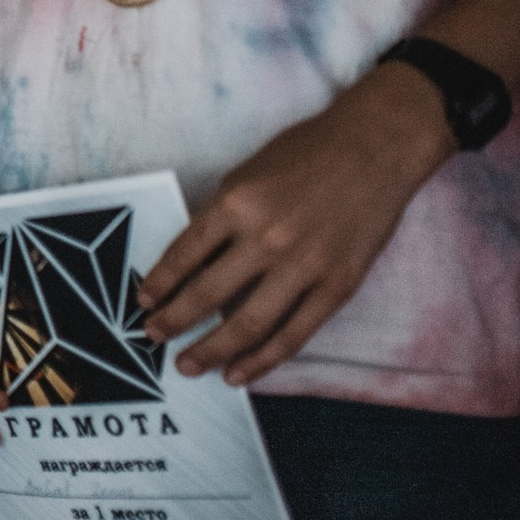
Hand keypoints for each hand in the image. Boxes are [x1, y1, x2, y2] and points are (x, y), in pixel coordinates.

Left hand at [138, 61, 454, 386]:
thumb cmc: (307, 152)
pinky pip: (293, 335)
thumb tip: (190, 265)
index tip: (143, 302)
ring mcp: (304, 266)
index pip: (184, 254)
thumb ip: (221, 217)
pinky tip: (238, 373)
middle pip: (206, 294)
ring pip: (247, 324)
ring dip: (211, 351)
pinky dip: (262, 360)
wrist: (376, 146)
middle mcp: (266, 237)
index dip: (159, 283)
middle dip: (174, 322)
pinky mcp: (337, 287)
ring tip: (186, 366)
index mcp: (236, 202)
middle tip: (152, 338)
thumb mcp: (247, 173)